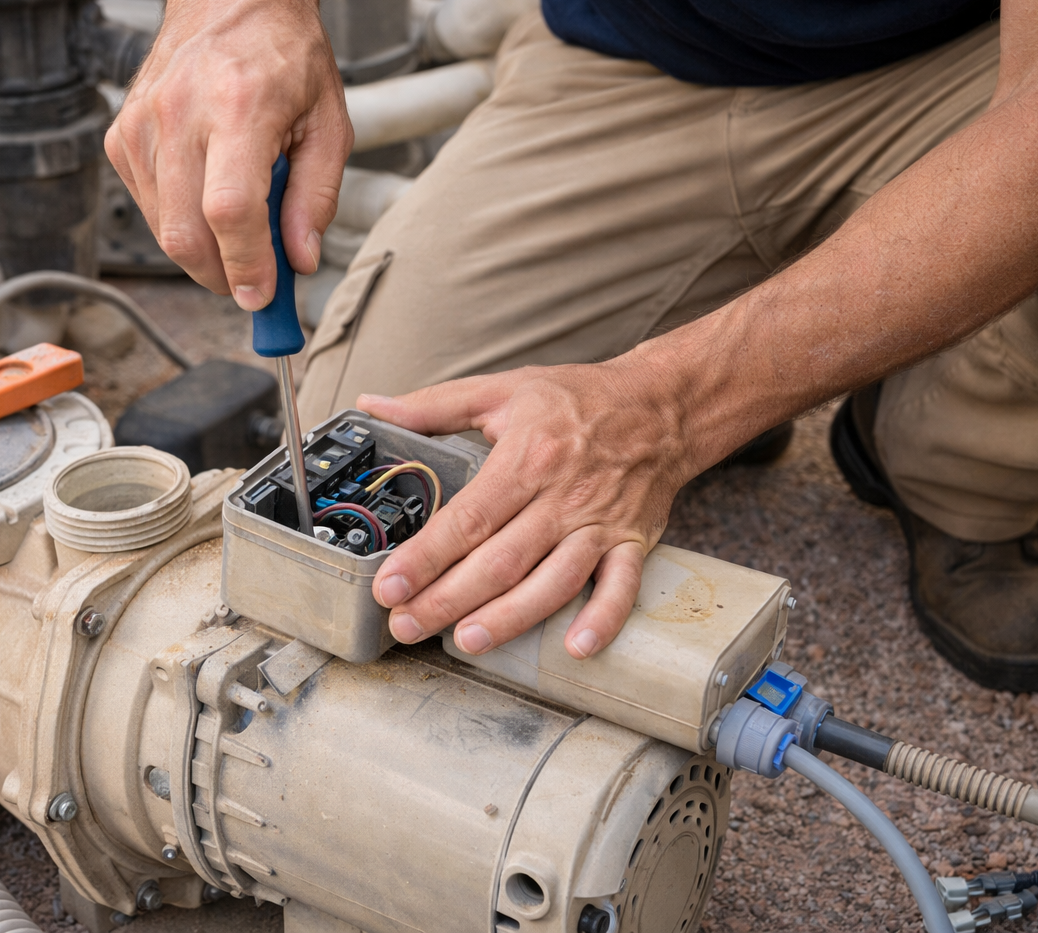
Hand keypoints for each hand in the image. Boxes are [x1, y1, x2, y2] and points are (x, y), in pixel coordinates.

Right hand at [104, 0, 351, 310]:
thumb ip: (316, 199)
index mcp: (239, 105)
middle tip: (256, 280)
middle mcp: (179, 113)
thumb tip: (298, 261)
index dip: (246, 266)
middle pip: (186, 233)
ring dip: (204, 250)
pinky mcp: (121, 136)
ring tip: (242, 222)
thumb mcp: (328, 124)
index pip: (230, 211)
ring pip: (163, 230)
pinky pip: (149, 207)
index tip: (263, 296)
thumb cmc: (285, 54)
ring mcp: (141, 125)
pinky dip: (181, 221)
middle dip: (223, 275)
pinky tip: (209, 192)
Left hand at [359, 360, 708, 659]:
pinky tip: (575, 647)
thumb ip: (433, 404)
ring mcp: (600, 525)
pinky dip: (603, 619)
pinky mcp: (633, 543)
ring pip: (552, 581)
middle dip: (449, 599)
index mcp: (527, 458)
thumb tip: (374, 406)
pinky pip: (620, 587)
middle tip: (407, 624)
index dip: (426, 556)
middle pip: (501, 560)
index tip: (390, 585)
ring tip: (467, 641)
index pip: (468, 518)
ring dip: (510, 617)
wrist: (663, 404)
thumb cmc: (579, 399)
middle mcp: (564, 496)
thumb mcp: (502, 388)